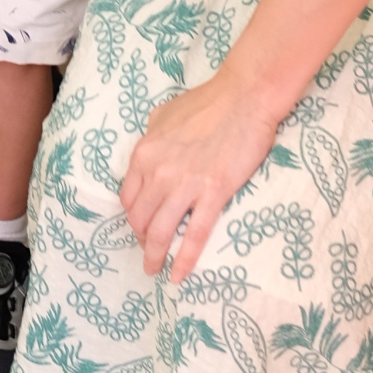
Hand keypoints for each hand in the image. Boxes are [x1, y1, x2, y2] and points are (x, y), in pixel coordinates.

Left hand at [118, 70, 283, 283]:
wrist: (243, 98)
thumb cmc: (207, 103)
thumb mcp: (164, 115)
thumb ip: (152, 138)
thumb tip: (148, 154)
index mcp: (145, 153)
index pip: (129, 197)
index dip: (133, 217)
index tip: (141, 227)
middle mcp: (158, 172)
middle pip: (140, 218)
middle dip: (142, 240)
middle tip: (150, 251)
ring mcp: (185, 185)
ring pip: (161, 232)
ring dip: (155, 256)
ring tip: (157, 270)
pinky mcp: (212, 194)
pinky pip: (194, 235)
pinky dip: (185, 259)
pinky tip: (180, 274)